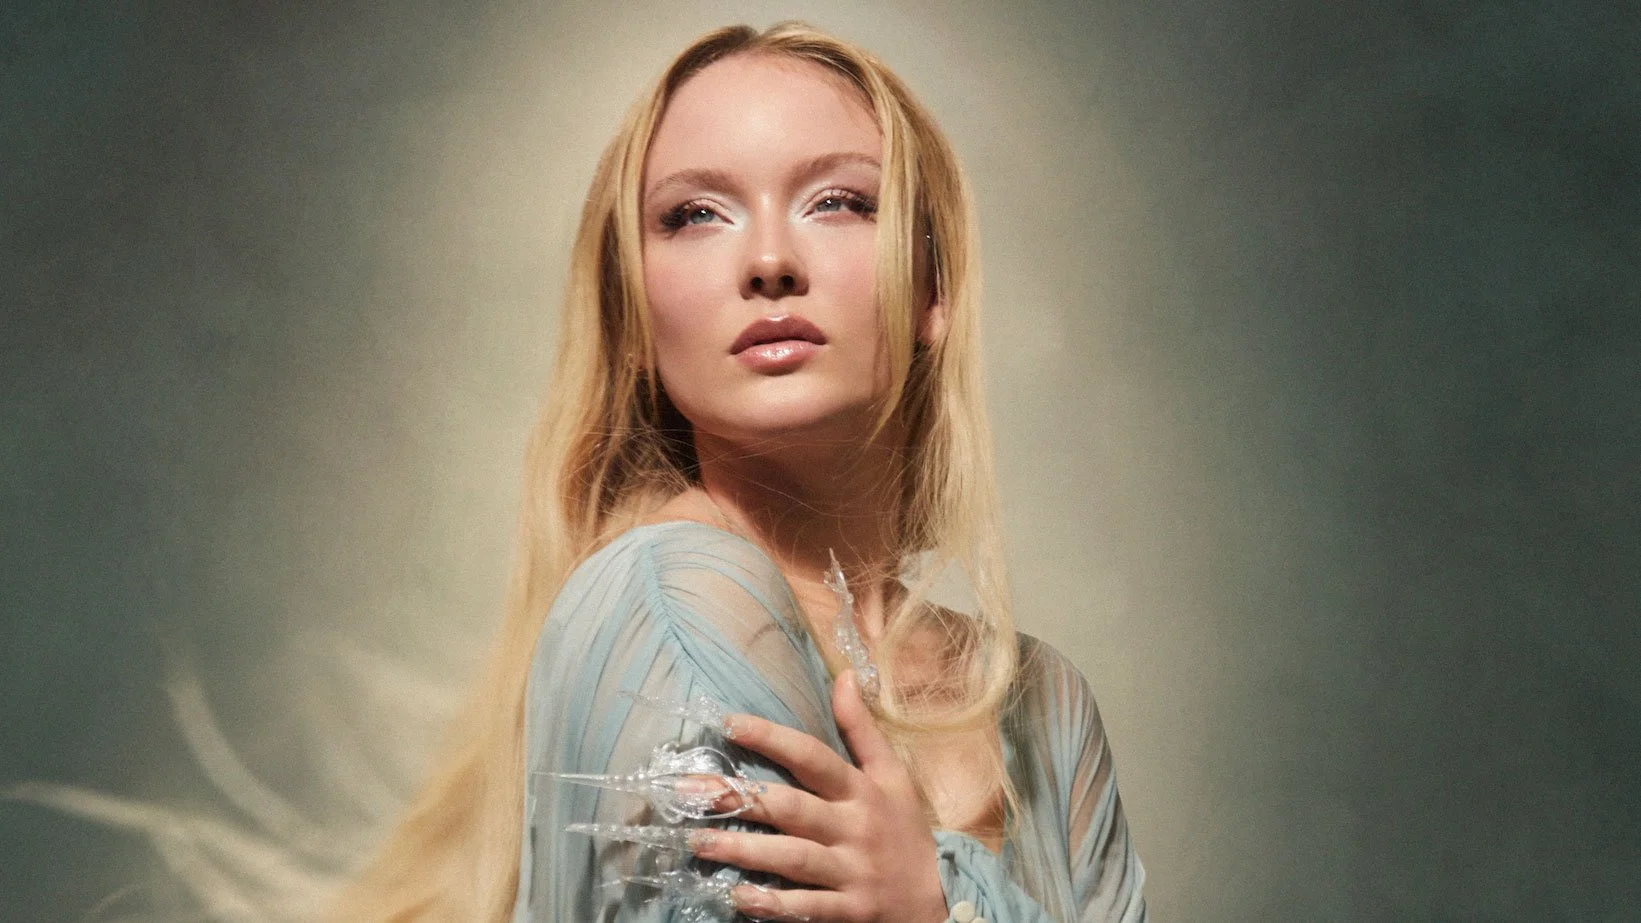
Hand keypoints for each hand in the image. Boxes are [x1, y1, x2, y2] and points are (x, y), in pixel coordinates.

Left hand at [692, 669, 948, 922]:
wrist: (938, 902)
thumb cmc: (905, 833)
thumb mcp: (894, 777)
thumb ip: (862, 729)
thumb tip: (843, 676)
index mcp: (861, 791)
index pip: (813, 757)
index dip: (772, 738)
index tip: (729, 723)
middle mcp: (853, 828)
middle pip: (791, 807)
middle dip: (740, 797)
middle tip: (688, 790)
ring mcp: (851, 872)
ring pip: (792, 857)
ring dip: (744, 850)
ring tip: (698, 842)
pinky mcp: (848, 912)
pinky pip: (807, 907)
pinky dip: (774, 903)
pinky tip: (739, 896)